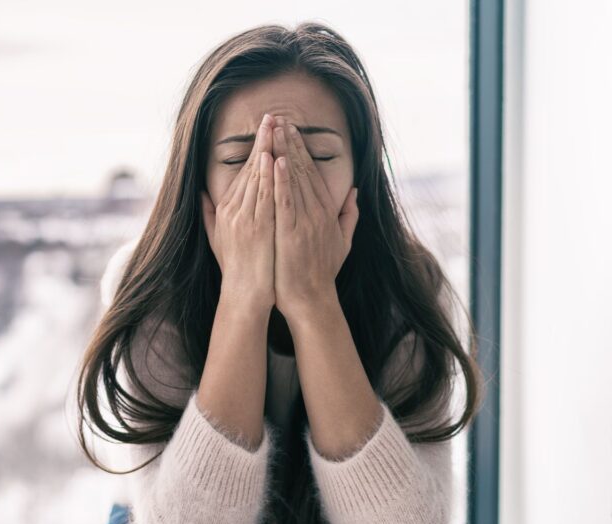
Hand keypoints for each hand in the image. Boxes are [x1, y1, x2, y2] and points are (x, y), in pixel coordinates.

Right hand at [200, 113, 277, 313]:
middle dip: (261, 141)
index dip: (255, 150)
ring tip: (275, 127)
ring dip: (267, 150)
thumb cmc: (237, 270)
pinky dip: (269, 176)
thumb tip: (203, 195)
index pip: (243, 173)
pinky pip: (264, 197)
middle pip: (250, 169)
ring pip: (257, 177)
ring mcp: (244, 219)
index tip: (265, 130)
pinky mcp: (256, 228)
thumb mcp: (217, 240)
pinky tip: (274, 158)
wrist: (244, 296)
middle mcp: (233, 211)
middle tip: (271, 116)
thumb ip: (209, 215)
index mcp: (226, 211)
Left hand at [271, 121, 358, 321]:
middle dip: (291, 142)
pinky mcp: (292, 232)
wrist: (312, 299)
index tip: (291, 129)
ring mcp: (305, 221)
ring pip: (294, 180)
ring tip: (276, 129)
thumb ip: (348, 216)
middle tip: (279, 118)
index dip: (302, 149)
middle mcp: (317, 212)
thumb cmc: (321, 273)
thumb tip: (354, 193)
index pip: (312, 173)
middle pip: (303, 170)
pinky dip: (282, 180)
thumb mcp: (341, 242)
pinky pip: (286, 201)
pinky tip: (277, 161)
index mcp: (326, 212)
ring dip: (285, 153)